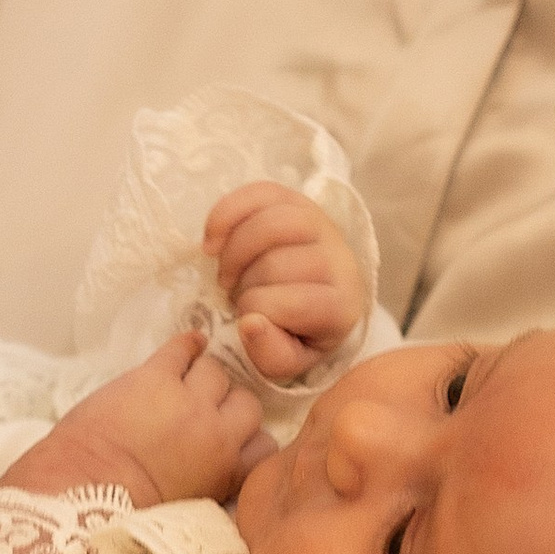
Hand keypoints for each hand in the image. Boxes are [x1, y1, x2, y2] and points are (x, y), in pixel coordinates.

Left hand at [7, 329, 265, 508]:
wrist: (83, 493)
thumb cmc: (128, 513)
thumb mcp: (191, 510)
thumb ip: (214, 485)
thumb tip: (216, 470)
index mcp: (228, 473)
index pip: (266, 446)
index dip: (248, 439)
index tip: (232, 440)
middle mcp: (218, 433)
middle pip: (247, 403)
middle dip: (228, 406)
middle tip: (204, 411)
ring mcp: (189, 401)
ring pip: (217, 372)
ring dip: (203, 378)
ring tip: (186, 383)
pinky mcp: (155, 377)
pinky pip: (182, 349)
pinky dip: (187, 345)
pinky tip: (189, 344)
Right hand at [205, 181, 366, 382]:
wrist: (322, 298)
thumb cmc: (300, 333)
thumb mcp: (288, 359)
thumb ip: (271, 356)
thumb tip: (249, 324)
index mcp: (341, 307)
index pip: (291, 305)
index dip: (256, 314)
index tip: (248, 320)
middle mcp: (340, 261)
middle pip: (277, 264)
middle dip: (243, 284)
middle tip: (234, 297)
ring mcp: (322, 226)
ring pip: (271, 224)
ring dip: (234, 250)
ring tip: (226, 271)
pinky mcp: (300, 201)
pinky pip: (261, 193)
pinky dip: (226, 213)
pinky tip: (213, 239)